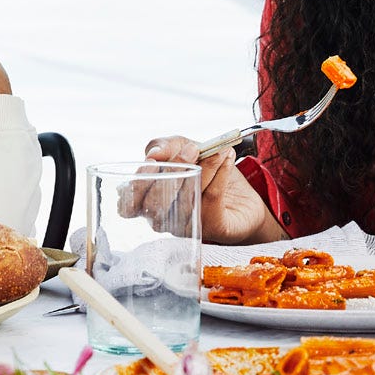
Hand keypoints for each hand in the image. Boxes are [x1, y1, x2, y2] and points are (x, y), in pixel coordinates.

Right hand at [142, 136, 284, 245]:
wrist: (244, 196)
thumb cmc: (207, 172)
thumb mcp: (183, 149)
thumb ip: (166, 146)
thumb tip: (154, 153)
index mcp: (149, 202)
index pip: (129, 206)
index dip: (137, 186)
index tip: (152, 162)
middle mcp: (165, 219)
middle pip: (156, 204)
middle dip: (174, 171)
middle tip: (192, 149)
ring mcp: (188, 226)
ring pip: (187, 198)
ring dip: (205, 168)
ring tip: (217, 150)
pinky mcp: (213, 228)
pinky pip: (212, 198)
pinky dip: (220, 174)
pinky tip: (226, 159)